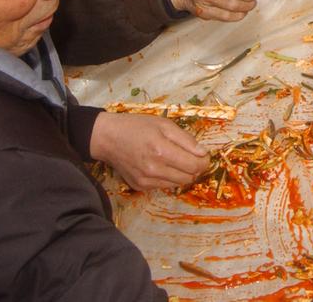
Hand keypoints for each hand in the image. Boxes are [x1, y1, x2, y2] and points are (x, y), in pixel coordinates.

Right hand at [88, 111, 208, 190]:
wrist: (108, 138)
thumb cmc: (137, 127)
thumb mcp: (164, 124)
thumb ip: (186, 140)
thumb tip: (203, 153)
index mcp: (161, 151)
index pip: (194, 166)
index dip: (204, 161)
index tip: (203, 155)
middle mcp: (154, 169)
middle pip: (188, 177)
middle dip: (195, 168)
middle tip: (192, 156)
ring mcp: (146, 180)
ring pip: (177, 184)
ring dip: (182, 174)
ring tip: (176, 159)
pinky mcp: (140, 186)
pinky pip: (163, 186)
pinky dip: (168, 177)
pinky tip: (162, 165)